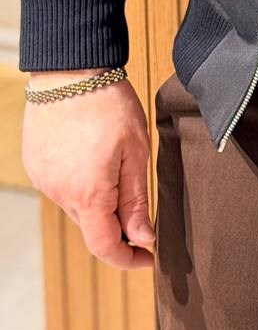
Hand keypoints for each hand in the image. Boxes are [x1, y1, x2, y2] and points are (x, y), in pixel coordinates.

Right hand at [22, 69, 155, 269]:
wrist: (70, 70)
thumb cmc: (109, 104)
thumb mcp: (136, 150)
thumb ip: (137, 199)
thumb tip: (143, 238)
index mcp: (88, 194)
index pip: (106, 247)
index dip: (129, 259)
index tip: (149, 257)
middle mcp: (59, 194)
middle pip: (92, 227)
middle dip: (118, 224)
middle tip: (142, 204)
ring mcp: (43, 180)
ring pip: (77, 207)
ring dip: (99, 201)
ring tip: (116, 165)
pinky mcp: (35, 166)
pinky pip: (62, 188)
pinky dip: (81, 184)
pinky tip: (93, 156)